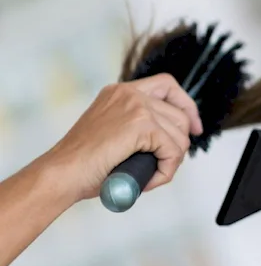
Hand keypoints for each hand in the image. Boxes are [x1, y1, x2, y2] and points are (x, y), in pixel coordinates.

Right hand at [43, 74, 203, 202]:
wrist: (61, 173)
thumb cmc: (84, 163)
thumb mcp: (114, 132)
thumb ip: (139, 126)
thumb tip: (174, 136)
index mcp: (121, 91)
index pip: (167, 85)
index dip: (186, 106)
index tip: (194, 128)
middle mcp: (129, 93)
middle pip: (179, 115)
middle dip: (180, 144)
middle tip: (166, 164)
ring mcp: (136, 107)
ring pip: (179, 136)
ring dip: (171, 161)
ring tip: (150, 176)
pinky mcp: (141, 125)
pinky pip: (172, 151)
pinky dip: (167, 170)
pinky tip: (149, 180)